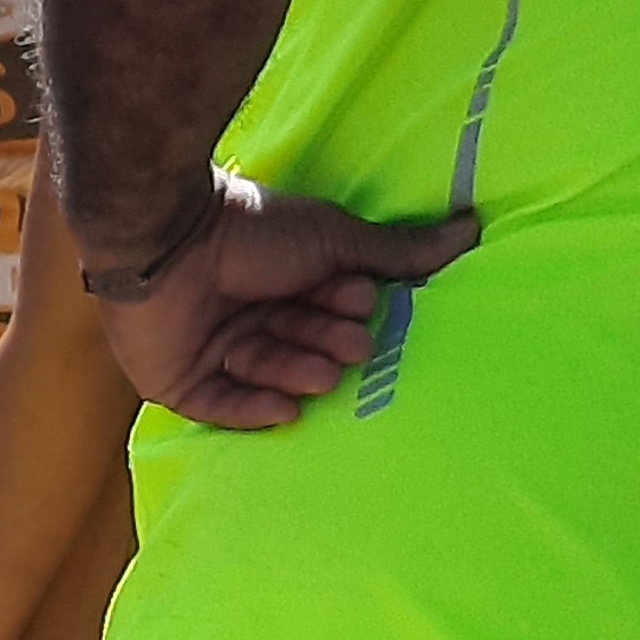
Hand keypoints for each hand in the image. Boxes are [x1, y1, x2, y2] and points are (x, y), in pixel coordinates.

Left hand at [91, 174, 479, 428]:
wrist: (167, 237)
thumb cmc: (253, 231)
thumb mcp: (335, 239)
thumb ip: (398, 249)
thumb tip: (472, 227)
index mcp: (280, 283)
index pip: (324, 314)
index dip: (343, 310)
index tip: (356, 298)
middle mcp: (247, 317)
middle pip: (300, 347)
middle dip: (325, 343)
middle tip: (346, 340)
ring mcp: (210, 350)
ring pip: (266, 377)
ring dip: (296, 372)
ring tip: (318, 367)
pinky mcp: (177, 382)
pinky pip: (221, 409)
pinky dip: (252, 411)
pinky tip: (284, 412)